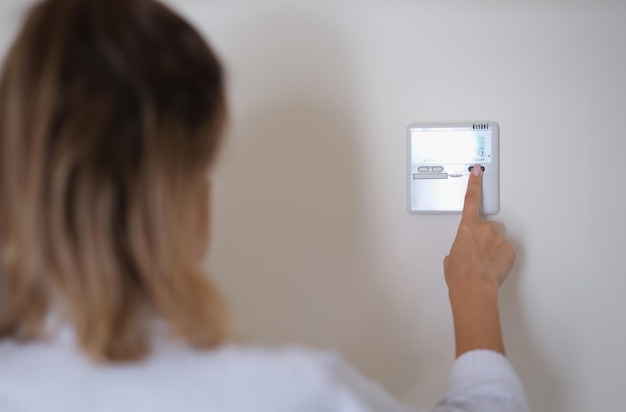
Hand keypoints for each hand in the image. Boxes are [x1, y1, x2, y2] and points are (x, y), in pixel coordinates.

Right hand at [444, 165, 514, 291]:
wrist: (474, 287)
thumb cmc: (460, 275)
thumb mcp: (451, 258)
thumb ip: (458, 248)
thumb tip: (462, 253)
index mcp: (466, 228)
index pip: (471, 199)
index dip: (475, 183)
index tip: (478, 171)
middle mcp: (484, 230)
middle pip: (488, 226)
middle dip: (484, 236)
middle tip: (478, 252)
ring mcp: (498, 239)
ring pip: (497, 240)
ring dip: (492, 249)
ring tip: (485, 263)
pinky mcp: (509, 250)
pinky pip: (505, 251)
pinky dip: (501, 258)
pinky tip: (493, 267)